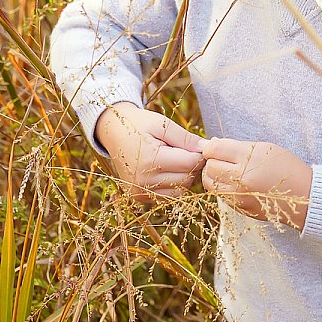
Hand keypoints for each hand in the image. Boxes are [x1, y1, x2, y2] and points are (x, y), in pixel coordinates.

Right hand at [95, 102, 210, 200]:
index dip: (199, 153)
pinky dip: (172, 185)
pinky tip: (166, 170)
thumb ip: (186, 138)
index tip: (196, 144)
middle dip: (191, 165)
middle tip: (184, 150)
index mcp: (150, 160)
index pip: (190, 163)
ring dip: (183, 177)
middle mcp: (143, 181)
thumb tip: (207, 149)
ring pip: (179, 191)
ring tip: (174, 160)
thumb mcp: (163, 124)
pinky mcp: (138, 197)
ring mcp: (140, 192)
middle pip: (187, 179)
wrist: (113, 133)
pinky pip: (167, 196)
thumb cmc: (139, 125)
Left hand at [202, 139, 312, 229]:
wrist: (304, 195)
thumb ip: (235, 146)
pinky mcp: (240, 208)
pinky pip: (221, 196)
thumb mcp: (264, 148)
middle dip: (212, 162)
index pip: (214, 149)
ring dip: (214, 176)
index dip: (211, 147)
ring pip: (210, 184)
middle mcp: (241, 178)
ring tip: (227, 173)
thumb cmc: (285, 166)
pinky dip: (223, 188)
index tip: (216, 148)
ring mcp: (239, 196)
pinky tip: (236, 184)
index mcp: (249, 158)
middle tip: (223, 160)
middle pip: (209, 167)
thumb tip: (210, 145)